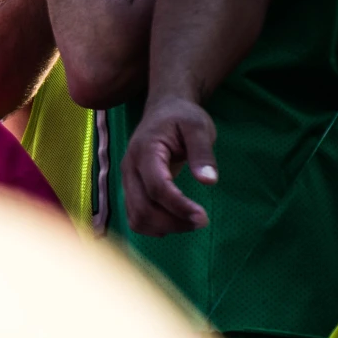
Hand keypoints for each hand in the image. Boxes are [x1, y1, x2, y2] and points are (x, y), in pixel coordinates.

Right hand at [122, 95, 217, 234]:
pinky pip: (135, 216)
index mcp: (145, 151)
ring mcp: (128, 180)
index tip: (204, 217)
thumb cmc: (182, 117)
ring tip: (191, 222)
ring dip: (163, 227)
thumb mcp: (198, 127)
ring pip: (136, 217)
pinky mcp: (132, 188)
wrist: (163, 110)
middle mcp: (130, 168)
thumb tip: (209, 181)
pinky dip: (154, 226)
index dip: (178, 206)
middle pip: (142, 208)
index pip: (156, 187)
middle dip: (172, 222)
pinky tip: (176, 220)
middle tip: (202, 221)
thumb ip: (203, 153)